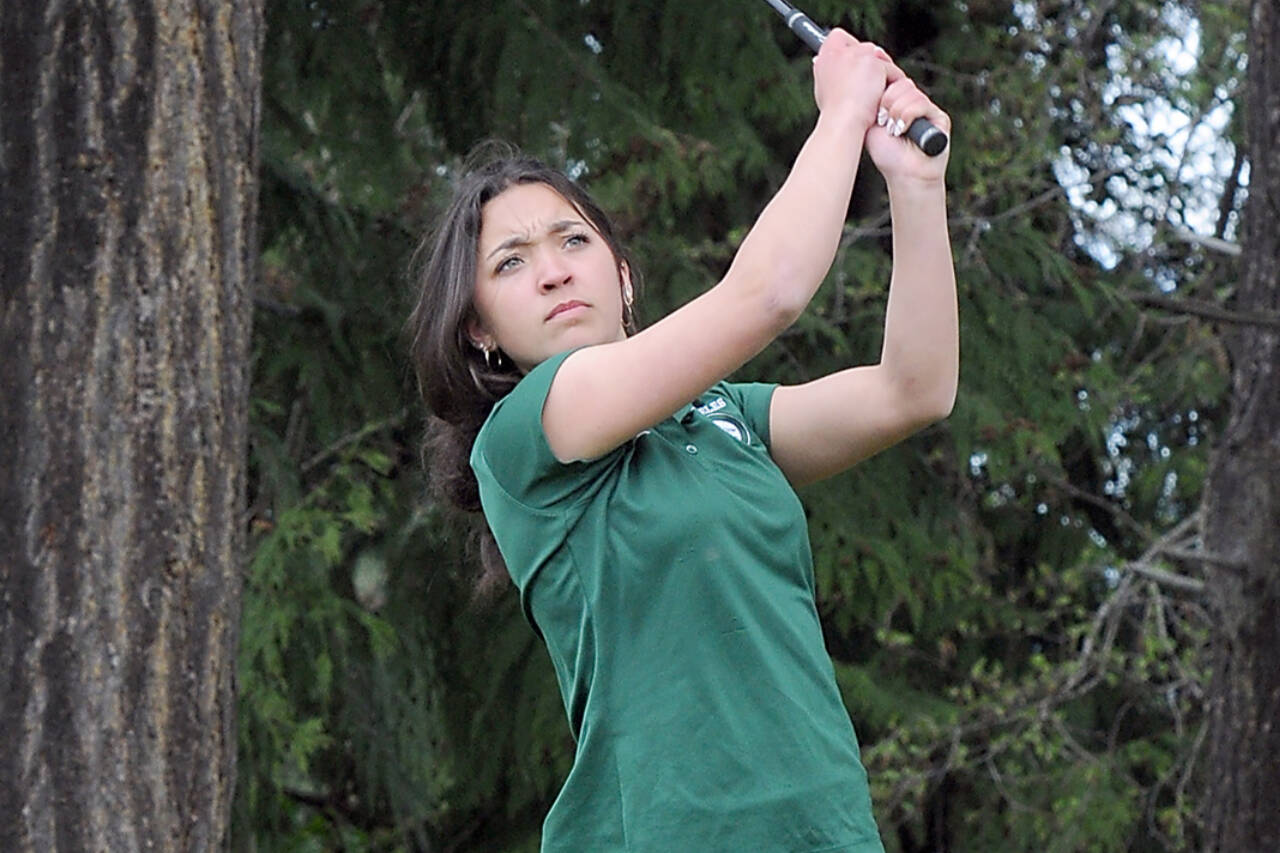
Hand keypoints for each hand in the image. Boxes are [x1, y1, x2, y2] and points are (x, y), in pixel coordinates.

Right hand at [811, 29, 893, 131]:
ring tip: (870, 97)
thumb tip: (819, 60)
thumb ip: (828, 71)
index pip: (838, 37)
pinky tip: (878, 99)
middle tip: (867, 87)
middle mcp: (839, 51)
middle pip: (866, 48)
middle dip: (871, 65)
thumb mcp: (824, 89)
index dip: (850, 48)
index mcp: (825, 57)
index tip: (855, 62)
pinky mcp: (874, 63)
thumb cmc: (834, 113)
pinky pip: (891, 71)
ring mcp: (857, 55)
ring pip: (880, 60)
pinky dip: (889, 86)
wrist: (842, 123)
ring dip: (881, 76)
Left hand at [865, 71, 951, 185]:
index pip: (892, 81)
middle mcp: (914, 103)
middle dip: (887, 101)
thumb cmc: (887, 154)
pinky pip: (921, 103)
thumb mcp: (873, 125)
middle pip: (900, 83)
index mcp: (899, 103)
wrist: (904, 175)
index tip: (876, 114)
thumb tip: (874, 80)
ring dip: (896, 112)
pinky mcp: (939, 117)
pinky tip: (902, 130)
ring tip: (893, 129)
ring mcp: (928, 109)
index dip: (882, 93)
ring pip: (910, 92)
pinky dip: (908, 116)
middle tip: (883, 121)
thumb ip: (874, 103)